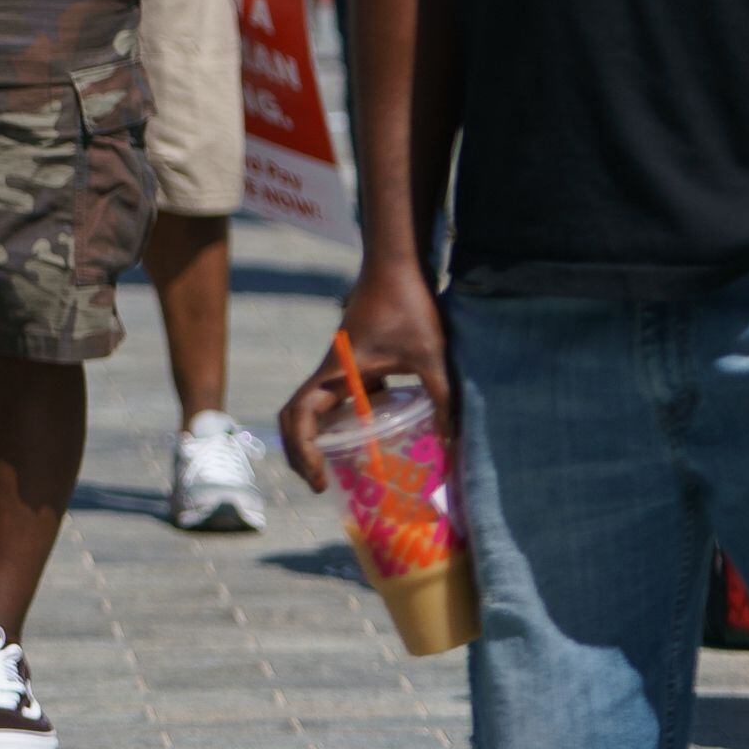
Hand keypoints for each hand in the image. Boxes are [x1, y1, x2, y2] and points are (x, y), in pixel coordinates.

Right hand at [280, 260, 455, 493]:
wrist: (396, 265)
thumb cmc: (408, 305)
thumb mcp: (430, 355)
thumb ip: (442, 398)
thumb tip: (452, 442)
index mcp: (337, 372)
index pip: (300, 416)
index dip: (302, 451)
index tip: (321, 478)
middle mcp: (330, 372)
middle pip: (296, 417)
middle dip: (300, 453)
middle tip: (322, 483)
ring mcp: (338, 368)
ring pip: (312, 409)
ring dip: (314, 439)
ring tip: (337, 469)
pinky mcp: (352, 363)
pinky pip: (336, 399)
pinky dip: (338, 423)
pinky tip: (369, 438)